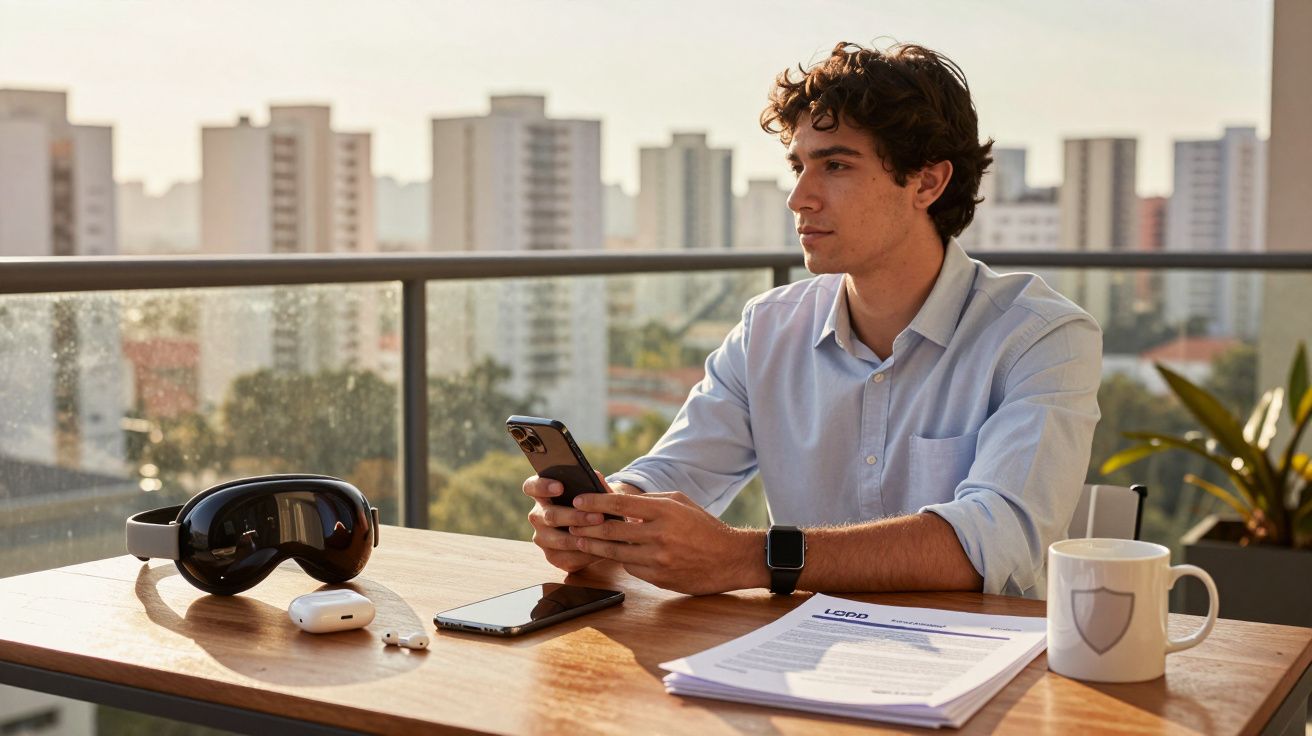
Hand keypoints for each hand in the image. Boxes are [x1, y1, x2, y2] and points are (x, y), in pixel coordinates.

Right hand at [523, 471, 610, 572]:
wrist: (599, 530)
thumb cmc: (594, 504)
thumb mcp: (595, 491)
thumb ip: (593, 483)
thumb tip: (594, 478)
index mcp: (542, 494)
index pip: (531, 487)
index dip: (542, 486)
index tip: (560, 487)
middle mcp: (537, 516)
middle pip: (550, 516)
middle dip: (576, 516)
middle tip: (598, 516)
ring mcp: (542, 537)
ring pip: (559, 540)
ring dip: (583, 536)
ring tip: (603, 532)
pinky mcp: (552, 556)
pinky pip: (568, 557)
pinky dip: (586, 553)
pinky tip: (601, 548)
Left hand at [568, 491, 764, 594]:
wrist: (730, 558)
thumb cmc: (703, 526)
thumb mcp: (680, 503)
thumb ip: (650, 501)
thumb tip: (620, 503)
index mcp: (665, 510)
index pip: (620, 503)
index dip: (595, 501)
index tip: (578, 500)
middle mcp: (660, 534)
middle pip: (612, 529)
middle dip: (587, 525)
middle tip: (570, 521)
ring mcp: (659, 559)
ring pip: (616, 552)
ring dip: (595, 545)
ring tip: (580, 539)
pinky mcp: (659, 578)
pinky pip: (630, 568)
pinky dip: (621, 560)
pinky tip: (614, 554)